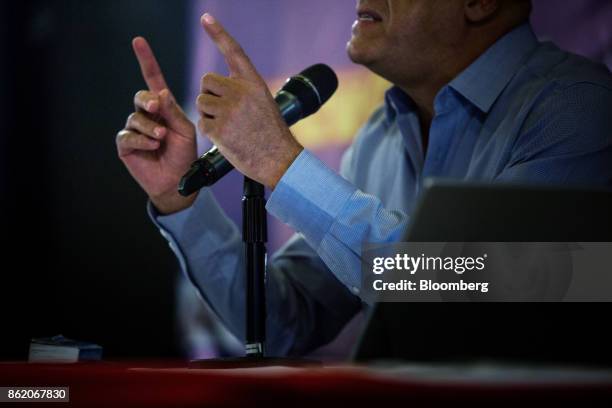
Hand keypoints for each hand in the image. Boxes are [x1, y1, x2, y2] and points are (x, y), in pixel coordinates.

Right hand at [116, 37, 197, 213]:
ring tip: (161, 138)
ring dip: (150, 127)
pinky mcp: (126, 145)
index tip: (139, 42)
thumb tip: (160, 91)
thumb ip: (173, 112)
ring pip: (135, 118)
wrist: (178, 181)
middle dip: (148, 100)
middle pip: (141, 97)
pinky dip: (141, 139)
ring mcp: (135, 130)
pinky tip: (153, 145)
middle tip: (157, 107)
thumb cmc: (185, 156)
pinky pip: (128, 136)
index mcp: (164, 108)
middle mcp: (147, 116)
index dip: (146, 61)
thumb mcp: (185, 130)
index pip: (153, 80)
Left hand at [196, 13, 303, 188]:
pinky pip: (201, 122)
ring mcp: (228, 110)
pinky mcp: (218, 128)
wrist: (278, 159)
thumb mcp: (263, 103)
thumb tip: (213, 85)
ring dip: (208, 113)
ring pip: (201, 102)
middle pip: (206, 80)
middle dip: (209, 94)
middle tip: (224, 110)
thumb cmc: (270, 134)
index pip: (233, 51)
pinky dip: (209, 131)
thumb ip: (242, 90)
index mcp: (253, 83)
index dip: (218, 33)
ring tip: (229, 126)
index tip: (205, 18)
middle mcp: (240, 92)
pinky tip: (226, 137)